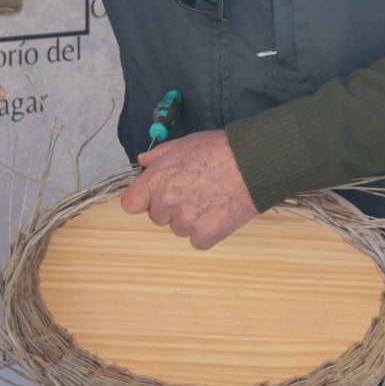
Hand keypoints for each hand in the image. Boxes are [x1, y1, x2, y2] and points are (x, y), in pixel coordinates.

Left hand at [118, 129, 257, 247]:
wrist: (253, 164)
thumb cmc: (220, 150)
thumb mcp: (184, 144)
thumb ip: (159, 156)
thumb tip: (143, 161)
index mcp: (157, 179)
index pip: (130, 204)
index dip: (144, 200)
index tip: (156, 197)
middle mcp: (167, 202)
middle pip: (157, 217)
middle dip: (171, 208)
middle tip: (194, 193)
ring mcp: (186, 221)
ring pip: (179, 229)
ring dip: (190, 221)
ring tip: (211, 200)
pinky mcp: (206, 235)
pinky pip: (198, 241)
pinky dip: (208, 232)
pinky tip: (219, 213)